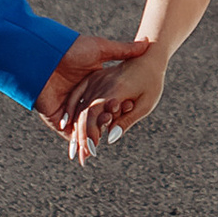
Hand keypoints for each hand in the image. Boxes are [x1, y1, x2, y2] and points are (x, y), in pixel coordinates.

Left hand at [33, 34, 142, 145]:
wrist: (44, 54)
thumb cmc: (71, 48)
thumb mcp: (101, 48)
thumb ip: (123, 50)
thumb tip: (146, 44)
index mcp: (90, 83)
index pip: (106, 101)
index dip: (117, 108)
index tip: (129, 110)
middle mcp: (79, 97)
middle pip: (95, 117)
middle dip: (105, 126)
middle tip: (115, 130)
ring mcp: (66, 108)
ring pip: (83, 128)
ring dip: (92, 137)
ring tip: (102, 143)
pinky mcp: (55, 117)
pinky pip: (68, 133)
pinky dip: (77, 141)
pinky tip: (88, 146)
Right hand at [62, 42, 168, 166]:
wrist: (148, 57)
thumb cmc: (151, 82)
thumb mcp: (145, 104)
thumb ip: (127, 121)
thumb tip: (110, 138)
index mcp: (114, 91)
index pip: (93, 115)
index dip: (89, 135)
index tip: (89, 153)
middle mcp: (100, 85)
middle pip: (83, 114)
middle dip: (80, 138)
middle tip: (80, 158)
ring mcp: (94, 80)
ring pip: (78, 107)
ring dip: (75, 128)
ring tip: (74, 150)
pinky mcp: (92, 78)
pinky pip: (77, 95)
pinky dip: (71, 110)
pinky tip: (66, 125)